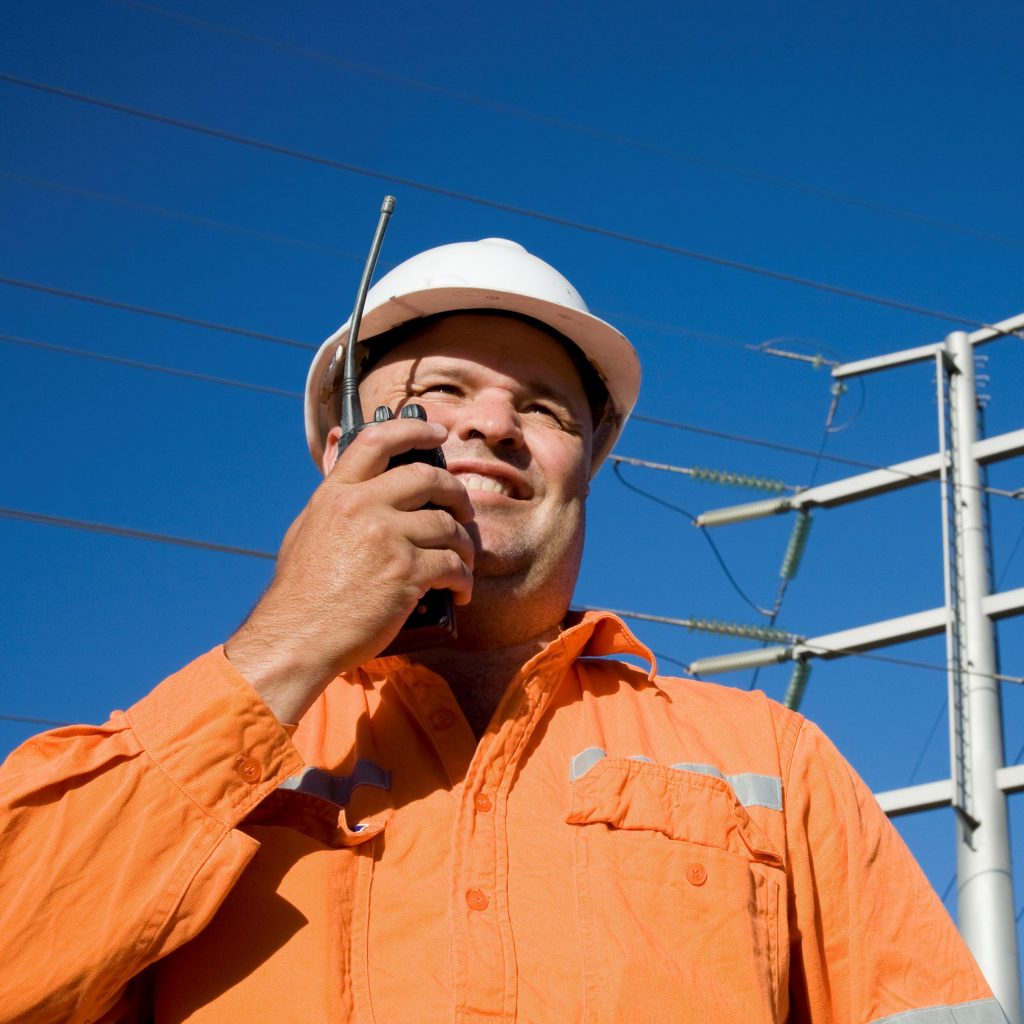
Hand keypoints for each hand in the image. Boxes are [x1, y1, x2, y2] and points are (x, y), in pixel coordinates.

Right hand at [225, 418, 474, 722]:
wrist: (297, 639)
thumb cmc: (301, 592)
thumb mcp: (307, 530)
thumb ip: (334, 497)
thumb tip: (343, 457)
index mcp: (336, 494)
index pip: (378, 441)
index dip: (414, 429)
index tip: (437, 432)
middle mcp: (362, 507)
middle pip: (429, 478)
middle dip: (456, 493)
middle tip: (464, 509)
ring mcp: (386, 539)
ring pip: (448, 525)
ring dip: (465, 545)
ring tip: (463, 561)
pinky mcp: (406, 573)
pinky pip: (453, 565)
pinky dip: (463, 579)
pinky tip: (459, 590)